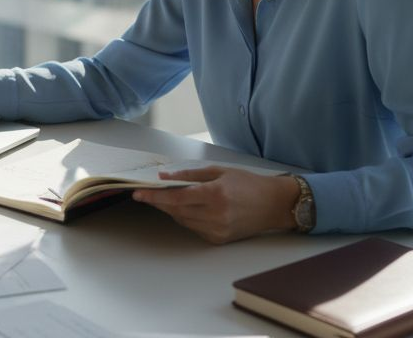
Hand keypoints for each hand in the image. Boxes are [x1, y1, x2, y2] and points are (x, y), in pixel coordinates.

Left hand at [132, 167, 299, 244]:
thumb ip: (190, 176)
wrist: (274, 205)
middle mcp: (216, 215)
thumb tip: (165, 177)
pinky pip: (194, 228)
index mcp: (216, 195)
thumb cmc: (248, 184)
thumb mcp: (219, 172)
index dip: (155, 196)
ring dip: (171, 209)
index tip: (139, 192)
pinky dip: (186, 217)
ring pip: (183, 220)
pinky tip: (187, 208)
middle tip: (146, 193)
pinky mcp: (219, 240)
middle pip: (176, 210)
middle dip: (159, 201)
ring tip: (165, 198)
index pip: (176, 198)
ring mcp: (217, 230)